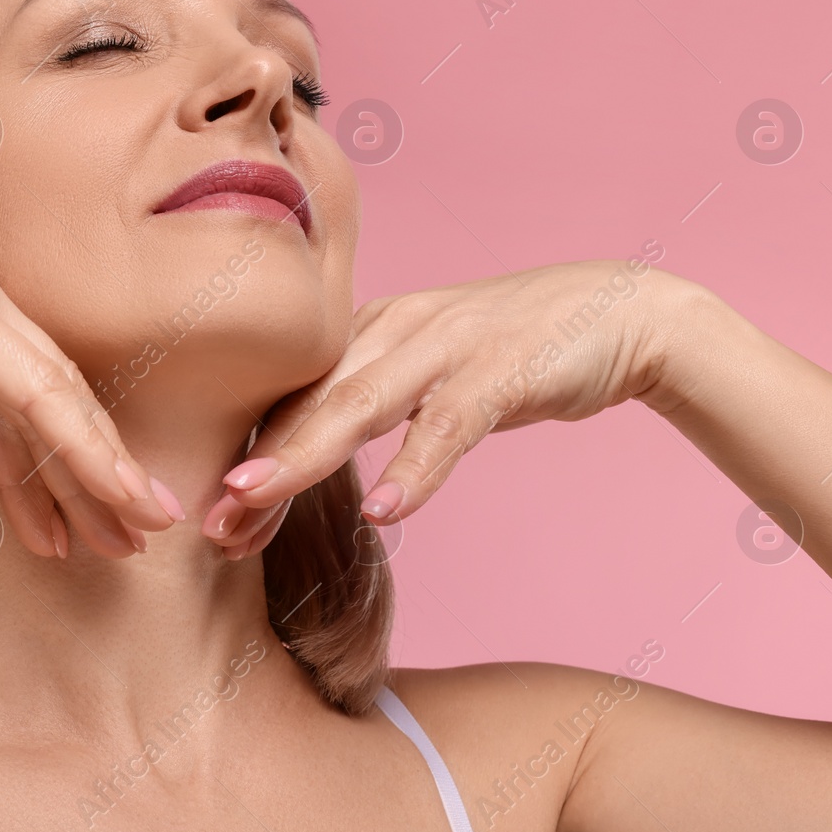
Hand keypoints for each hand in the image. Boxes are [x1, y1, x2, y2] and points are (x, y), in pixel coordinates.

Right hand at [0, 124, 180, 561]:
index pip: (7, 393)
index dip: (36, 457)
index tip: (57, 519)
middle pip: (48, 401)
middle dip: (88, 474)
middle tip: (129, 533)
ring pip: (58, 403)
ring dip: (102, 472)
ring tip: (142, 531)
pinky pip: (38, 397)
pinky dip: (82, 447)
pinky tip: (119, 489)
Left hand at [201, 259, 686, 557]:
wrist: (620, 312)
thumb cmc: (514, 349)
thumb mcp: (428, 369)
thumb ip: (371, 399)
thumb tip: (304, 451)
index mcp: (372, 331)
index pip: (294, 395)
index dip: (250, 452)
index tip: (213, 514)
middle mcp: (396, 329)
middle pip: (309, 400)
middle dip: (256, 461)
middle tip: (210, 520)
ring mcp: (447, 346)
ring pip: (359, 403)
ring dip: (304, 454)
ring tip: (255, 499)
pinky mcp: (501, 369)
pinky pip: (449, 424)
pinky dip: (417, 467)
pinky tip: (388, 511)